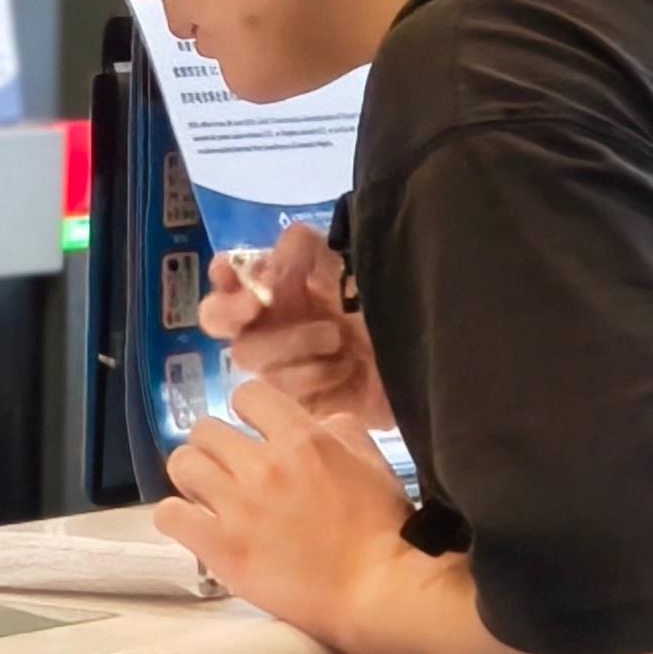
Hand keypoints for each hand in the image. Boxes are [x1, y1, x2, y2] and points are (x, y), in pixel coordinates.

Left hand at [156, 366, 416, 652]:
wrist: (378, 592)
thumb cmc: (385, 532)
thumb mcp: (375, 465)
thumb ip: (342, 433)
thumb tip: (318, 421)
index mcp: (302, 440)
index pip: (247, 394)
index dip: (246, 412)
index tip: (252, 432)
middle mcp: (263, 465)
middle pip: (205, 430)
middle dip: (214, 447)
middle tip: (227, 471)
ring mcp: (238, 506)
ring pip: (182, 464)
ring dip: (192, 477)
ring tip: (207, 496)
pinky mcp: (221, 547)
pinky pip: (169, 515)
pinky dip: (176, 517)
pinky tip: (194, 526)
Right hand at [205, 217, 392, 431]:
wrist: (430, 350)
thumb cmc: (386, 299)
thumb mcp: (348, 259)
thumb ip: (303, 249)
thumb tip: (264, 262)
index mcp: (278, 291)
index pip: (226, 285)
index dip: (222, 282)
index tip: (236, 277)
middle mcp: (271, 328)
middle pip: (222, 326)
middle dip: (237, 312)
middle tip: (260, 307)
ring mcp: (282, 368)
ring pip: (253, 361)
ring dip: (292, 344)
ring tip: (337, 340)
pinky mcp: (300, 404)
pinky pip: (283, 395)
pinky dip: (314, 377)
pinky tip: (345, 370)